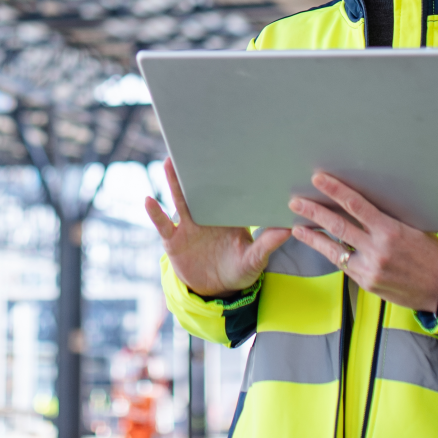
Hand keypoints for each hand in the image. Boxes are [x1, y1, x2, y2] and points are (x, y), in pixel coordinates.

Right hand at [145, 158, 290, 297]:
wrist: (216, 291)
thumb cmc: (239, 271)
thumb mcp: (255, 259)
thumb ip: (267, 244)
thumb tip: (289, 228)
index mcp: (226, 216)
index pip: (226, 192)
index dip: (226, 174)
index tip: (228, 153)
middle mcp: (206, 216)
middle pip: (200, 189)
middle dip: (196, 170)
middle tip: (193, 146)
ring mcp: (187, 227)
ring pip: (179, 200)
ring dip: (174, 181)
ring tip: (169, 162)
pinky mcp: (173, 240)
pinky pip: (163, 224)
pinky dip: (155, 212)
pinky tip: (148, 200)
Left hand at [289, 171, 437, 312]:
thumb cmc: (432, 253)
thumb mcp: (414, 229)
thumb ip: (387, 220)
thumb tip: (362, 206)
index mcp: (391, 231)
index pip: (356, 205)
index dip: (335, 191)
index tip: (319, 179)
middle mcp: (378, 250)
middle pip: (338, 226)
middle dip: (314, 212)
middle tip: (296, 201)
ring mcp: (370, 269)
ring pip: (334, 249)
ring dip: (313, 236)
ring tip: (298, 226)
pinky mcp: (367, 283)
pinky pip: (345, 265)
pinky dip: (331, 253)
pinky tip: (320, 246)